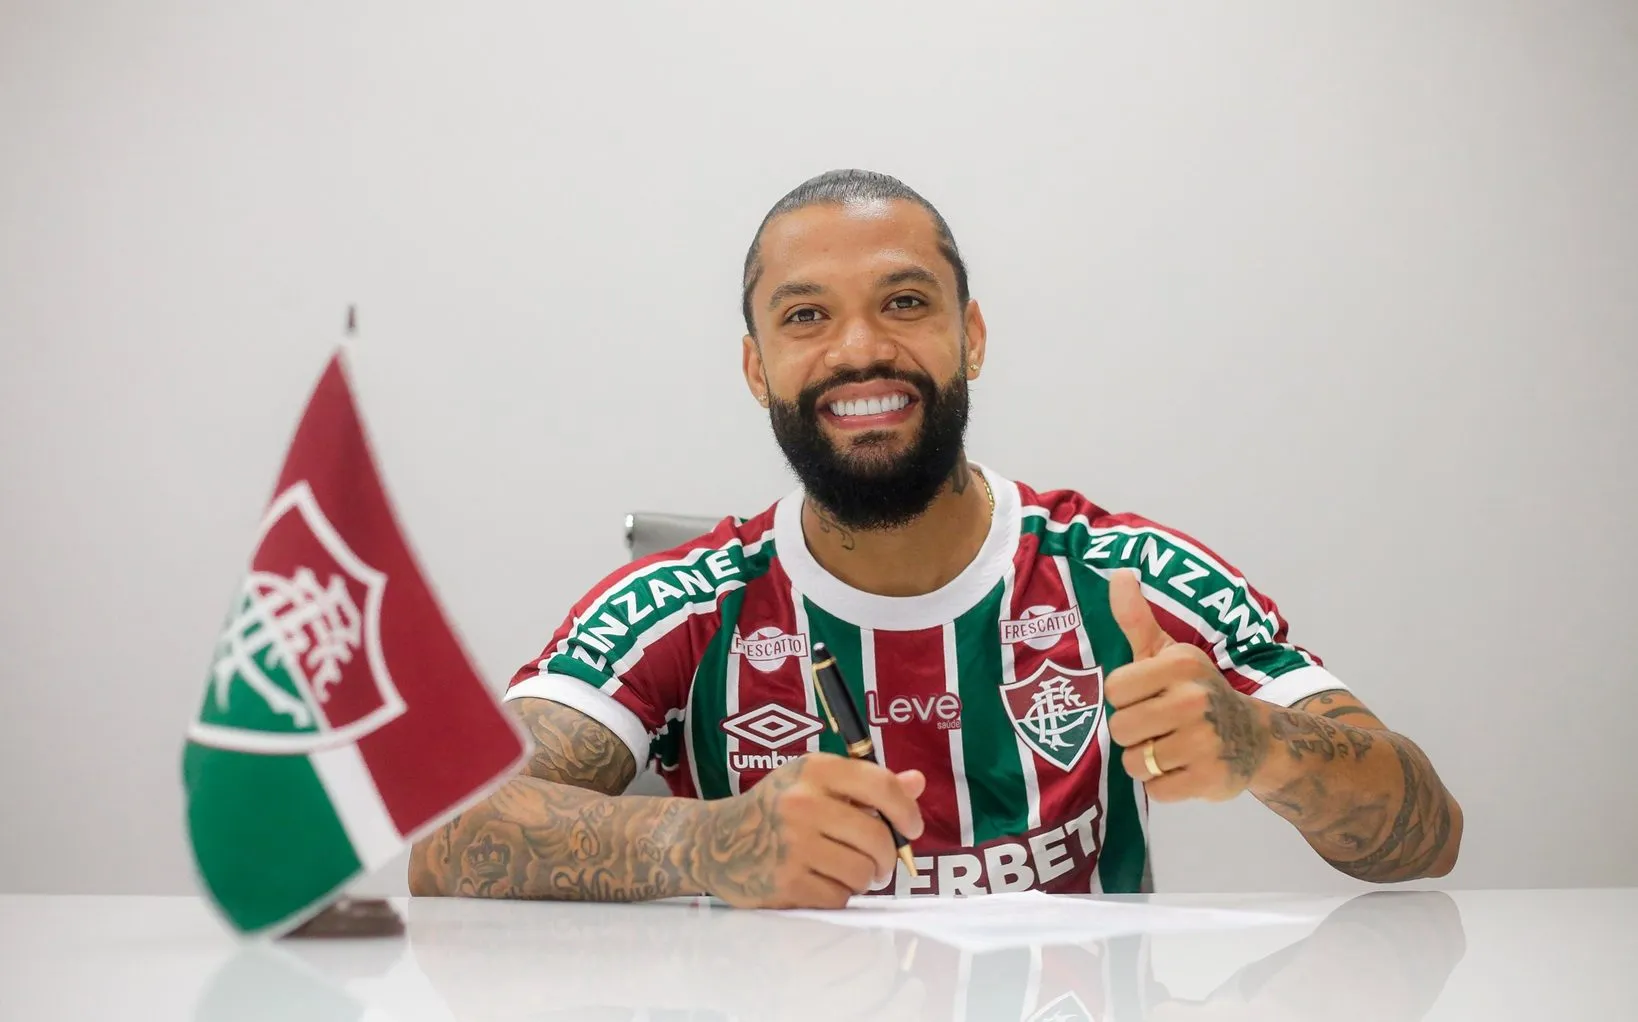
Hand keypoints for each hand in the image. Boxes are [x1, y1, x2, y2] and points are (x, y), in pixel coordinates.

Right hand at [698, 753, 924, 908]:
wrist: (714, 840)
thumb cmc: (774, 808)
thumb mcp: (813, 782)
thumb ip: (866, 784)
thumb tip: (918, 782)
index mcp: (814, 770)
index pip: (881, 785)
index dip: (907, 810)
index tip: (912, 827)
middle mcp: (803, 803)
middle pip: (877, 837)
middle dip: (887, 856)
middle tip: (879, 862)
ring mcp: (792, 844)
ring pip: (862, 871)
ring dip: (862, 878)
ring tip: (845, 870)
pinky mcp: (785, 881)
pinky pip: (839, 897)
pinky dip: (838, 894)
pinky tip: (820, 882)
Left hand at [1105, 569, 1268, 800]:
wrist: (1257, 738)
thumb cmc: (1197, 690)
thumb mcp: (1170, 653)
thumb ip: (1137, 618)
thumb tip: (1118, 573)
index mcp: (1181, 665)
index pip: (1114, 690)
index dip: (1126, 698)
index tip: (1148, 696)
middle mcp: (1194, 700)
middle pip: (1121, 728)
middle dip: (1134, 733)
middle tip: (1159, 726)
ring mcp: (1204, 742)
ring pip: (1135, 763)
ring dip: (1147, 761)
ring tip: (1171, 748)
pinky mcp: (1209, 779)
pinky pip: (1156, 790)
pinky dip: (1164, 785)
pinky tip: (1183, 769)